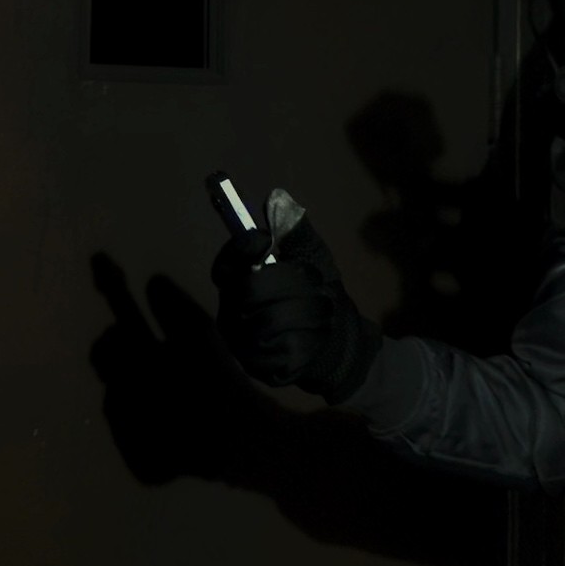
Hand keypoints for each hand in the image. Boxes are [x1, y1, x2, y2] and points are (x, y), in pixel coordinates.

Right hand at [211, 189, 382, 402]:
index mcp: (239, 283)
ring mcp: (242, 344)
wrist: (339, 341)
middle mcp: (231, 313)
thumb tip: (278, 197)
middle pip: (251, 291)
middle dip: (293, 284)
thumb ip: (295, 230)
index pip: (225, 265)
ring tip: (323, 312)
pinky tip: (319, 337)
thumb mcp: (313, 258)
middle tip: (317, 285)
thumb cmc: (319, 293)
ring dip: (309, 312)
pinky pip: (287, 348)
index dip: (239, 250)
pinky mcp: (261, 368)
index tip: (262, 239)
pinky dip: (312, 339)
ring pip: (271, 321)